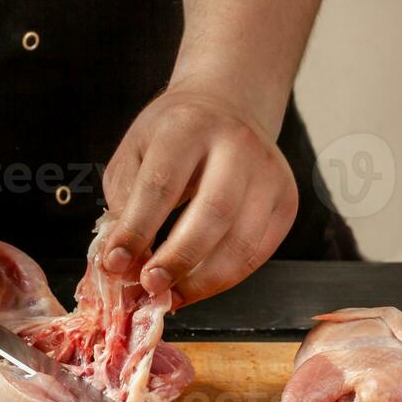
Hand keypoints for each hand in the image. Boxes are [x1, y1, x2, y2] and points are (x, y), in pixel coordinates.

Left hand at [101, 87, 297, 306]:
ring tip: (171, 296)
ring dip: (203, 280)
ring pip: (242, 241)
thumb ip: (126, 202)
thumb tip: (123, 261)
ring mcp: (268, 173)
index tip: (115, 263)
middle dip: (178, 259)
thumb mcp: (135, 152)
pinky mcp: (286, 199)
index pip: (162, 184)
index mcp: (188, 126)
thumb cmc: (173, 135)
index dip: (137, 229)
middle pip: (212, 212)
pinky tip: (197, 285)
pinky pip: (258, 253)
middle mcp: (236, 145)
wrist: (227, 106)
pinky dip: (226, 278)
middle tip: (149, 286)